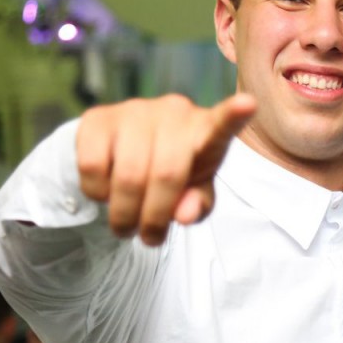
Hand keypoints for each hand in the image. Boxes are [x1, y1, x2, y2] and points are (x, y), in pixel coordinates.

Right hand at [76, 93, 255, 245]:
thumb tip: (184, 214)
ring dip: (124, 215)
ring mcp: (135, 109)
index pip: (222, 124)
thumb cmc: (173, 172)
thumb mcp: (194, 192)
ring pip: (128, 175)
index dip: (234, 115)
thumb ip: (198, 205)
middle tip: (149, 238)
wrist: (123, 150)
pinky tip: (106, 190)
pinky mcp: (98, 117)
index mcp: (205, 129)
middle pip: (167, 174)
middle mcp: (173, 111)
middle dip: (155, 217)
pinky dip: (98, 193)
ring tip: (126, 225)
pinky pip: (94, 167)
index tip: (249, 104)